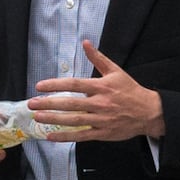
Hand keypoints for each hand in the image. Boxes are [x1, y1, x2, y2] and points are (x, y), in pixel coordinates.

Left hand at [24, 52, 162, 145]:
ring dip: (53, 119)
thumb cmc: (130, 91)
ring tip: (37, 117)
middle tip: (31, 104)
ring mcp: (100, 120)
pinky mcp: (102, 133)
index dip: (55, 85)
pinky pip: (81, 136)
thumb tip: (86, 42)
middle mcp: (99, 103)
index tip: (40, 86)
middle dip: (48, 104)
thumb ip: (98, 58)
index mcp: (101, 86)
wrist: (148, 112)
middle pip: (70, 103)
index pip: (74, 84)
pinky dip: (65, 136)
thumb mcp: (116, 71)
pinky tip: (51, 136)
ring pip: (73, 120)